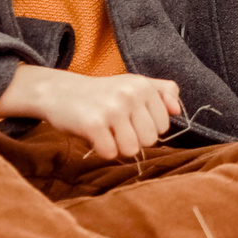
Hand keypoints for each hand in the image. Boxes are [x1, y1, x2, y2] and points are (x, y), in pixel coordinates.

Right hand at [0, 67, 183, 159]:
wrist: (59, 92)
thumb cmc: (101, 93)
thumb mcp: (133, 84)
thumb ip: (161, 92)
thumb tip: (178, 109)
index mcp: (143, 85)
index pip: (163, 126)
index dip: (145, 128)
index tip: (129, 117)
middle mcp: (130, 94)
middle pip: (150, 141)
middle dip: (133, 139)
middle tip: (115, 125)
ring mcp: (112, 108)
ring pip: (132, 150)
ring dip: (117, 146)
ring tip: (105, 130)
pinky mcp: (93, 124)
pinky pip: (110, 153)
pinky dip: (101, 149)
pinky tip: (93, 135)